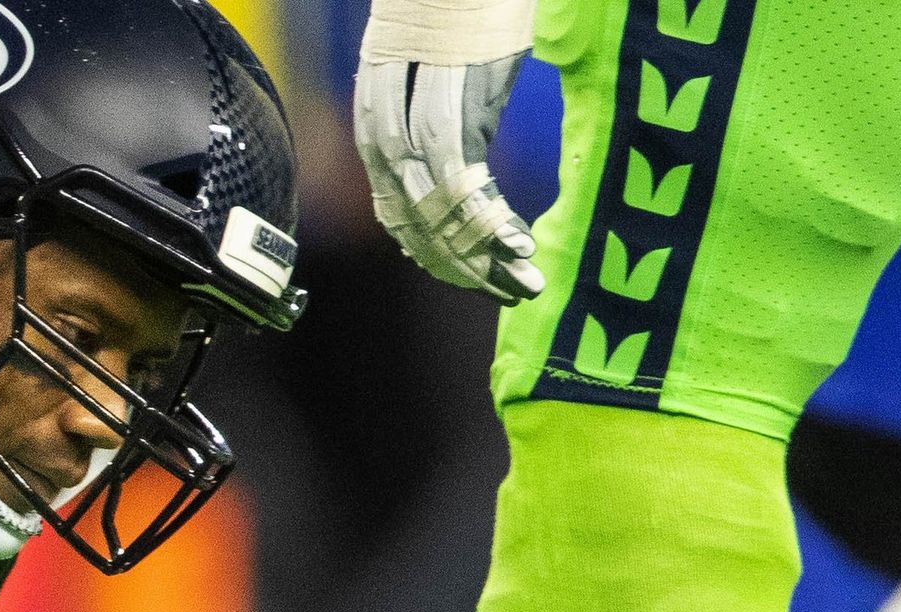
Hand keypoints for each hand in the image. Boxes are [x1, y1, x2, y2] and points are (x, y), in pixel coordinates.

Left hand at [354, 53, 543, 303]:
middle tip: (508, 294)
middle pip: (413, 217)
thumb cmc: (465, 7)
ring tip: (522, 279)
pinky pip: (460, 176)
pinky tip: (516, 241)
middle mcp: (385, 121)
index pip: (396, 210)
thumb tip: (465, 182)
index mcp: (377, 120)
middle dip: (461, 266)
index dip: (435, 254)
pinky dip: (486, 217)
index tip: (474, 280)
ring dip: (480, 253)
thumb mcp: (446, 74)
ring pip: (434, 206)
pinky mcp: (450, 95)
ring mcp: (414, 109)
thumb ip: (442, 123)